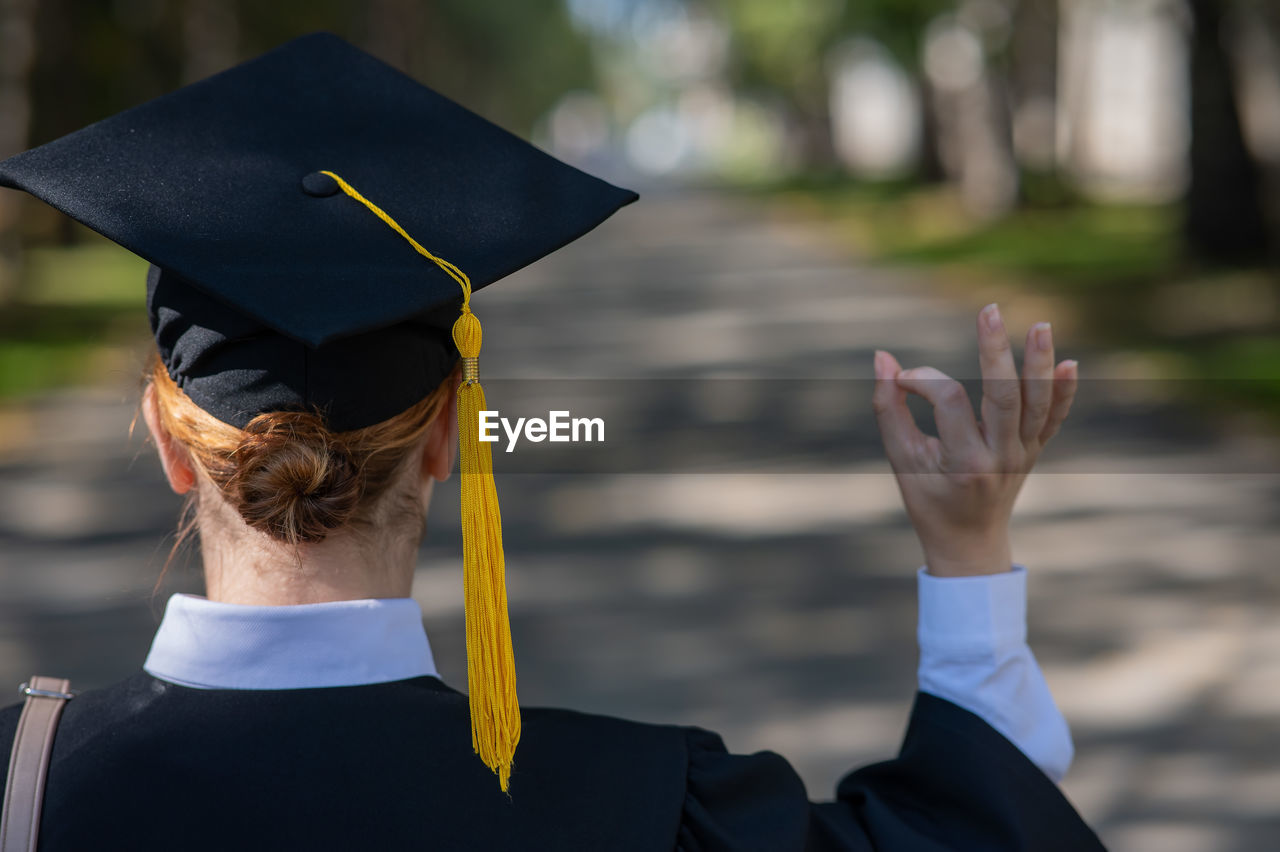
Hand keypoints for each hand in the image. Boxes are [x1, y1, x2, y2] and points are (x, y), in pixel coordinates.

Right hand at [871, 303, 1078, 576]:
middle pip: (1003, 396)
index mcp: (963, 462)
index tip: (899, 378)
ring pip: (1036, 402)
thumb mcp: (901, 460)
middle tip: (989, 311)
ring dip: (1039, 362)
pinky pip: (1053, 418)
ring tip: (1041, 324)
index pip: (948, 402)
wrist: (969, 542)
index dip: (921, 379)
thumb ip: (888, 408)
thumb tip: (883, 358)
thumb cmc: (927, 499)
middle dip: (995, 351)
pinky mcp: (1035, 450)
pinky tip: (1070, 363)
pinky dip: (1064, 392)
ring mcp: (1023, 454)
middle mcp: (1000, 457)